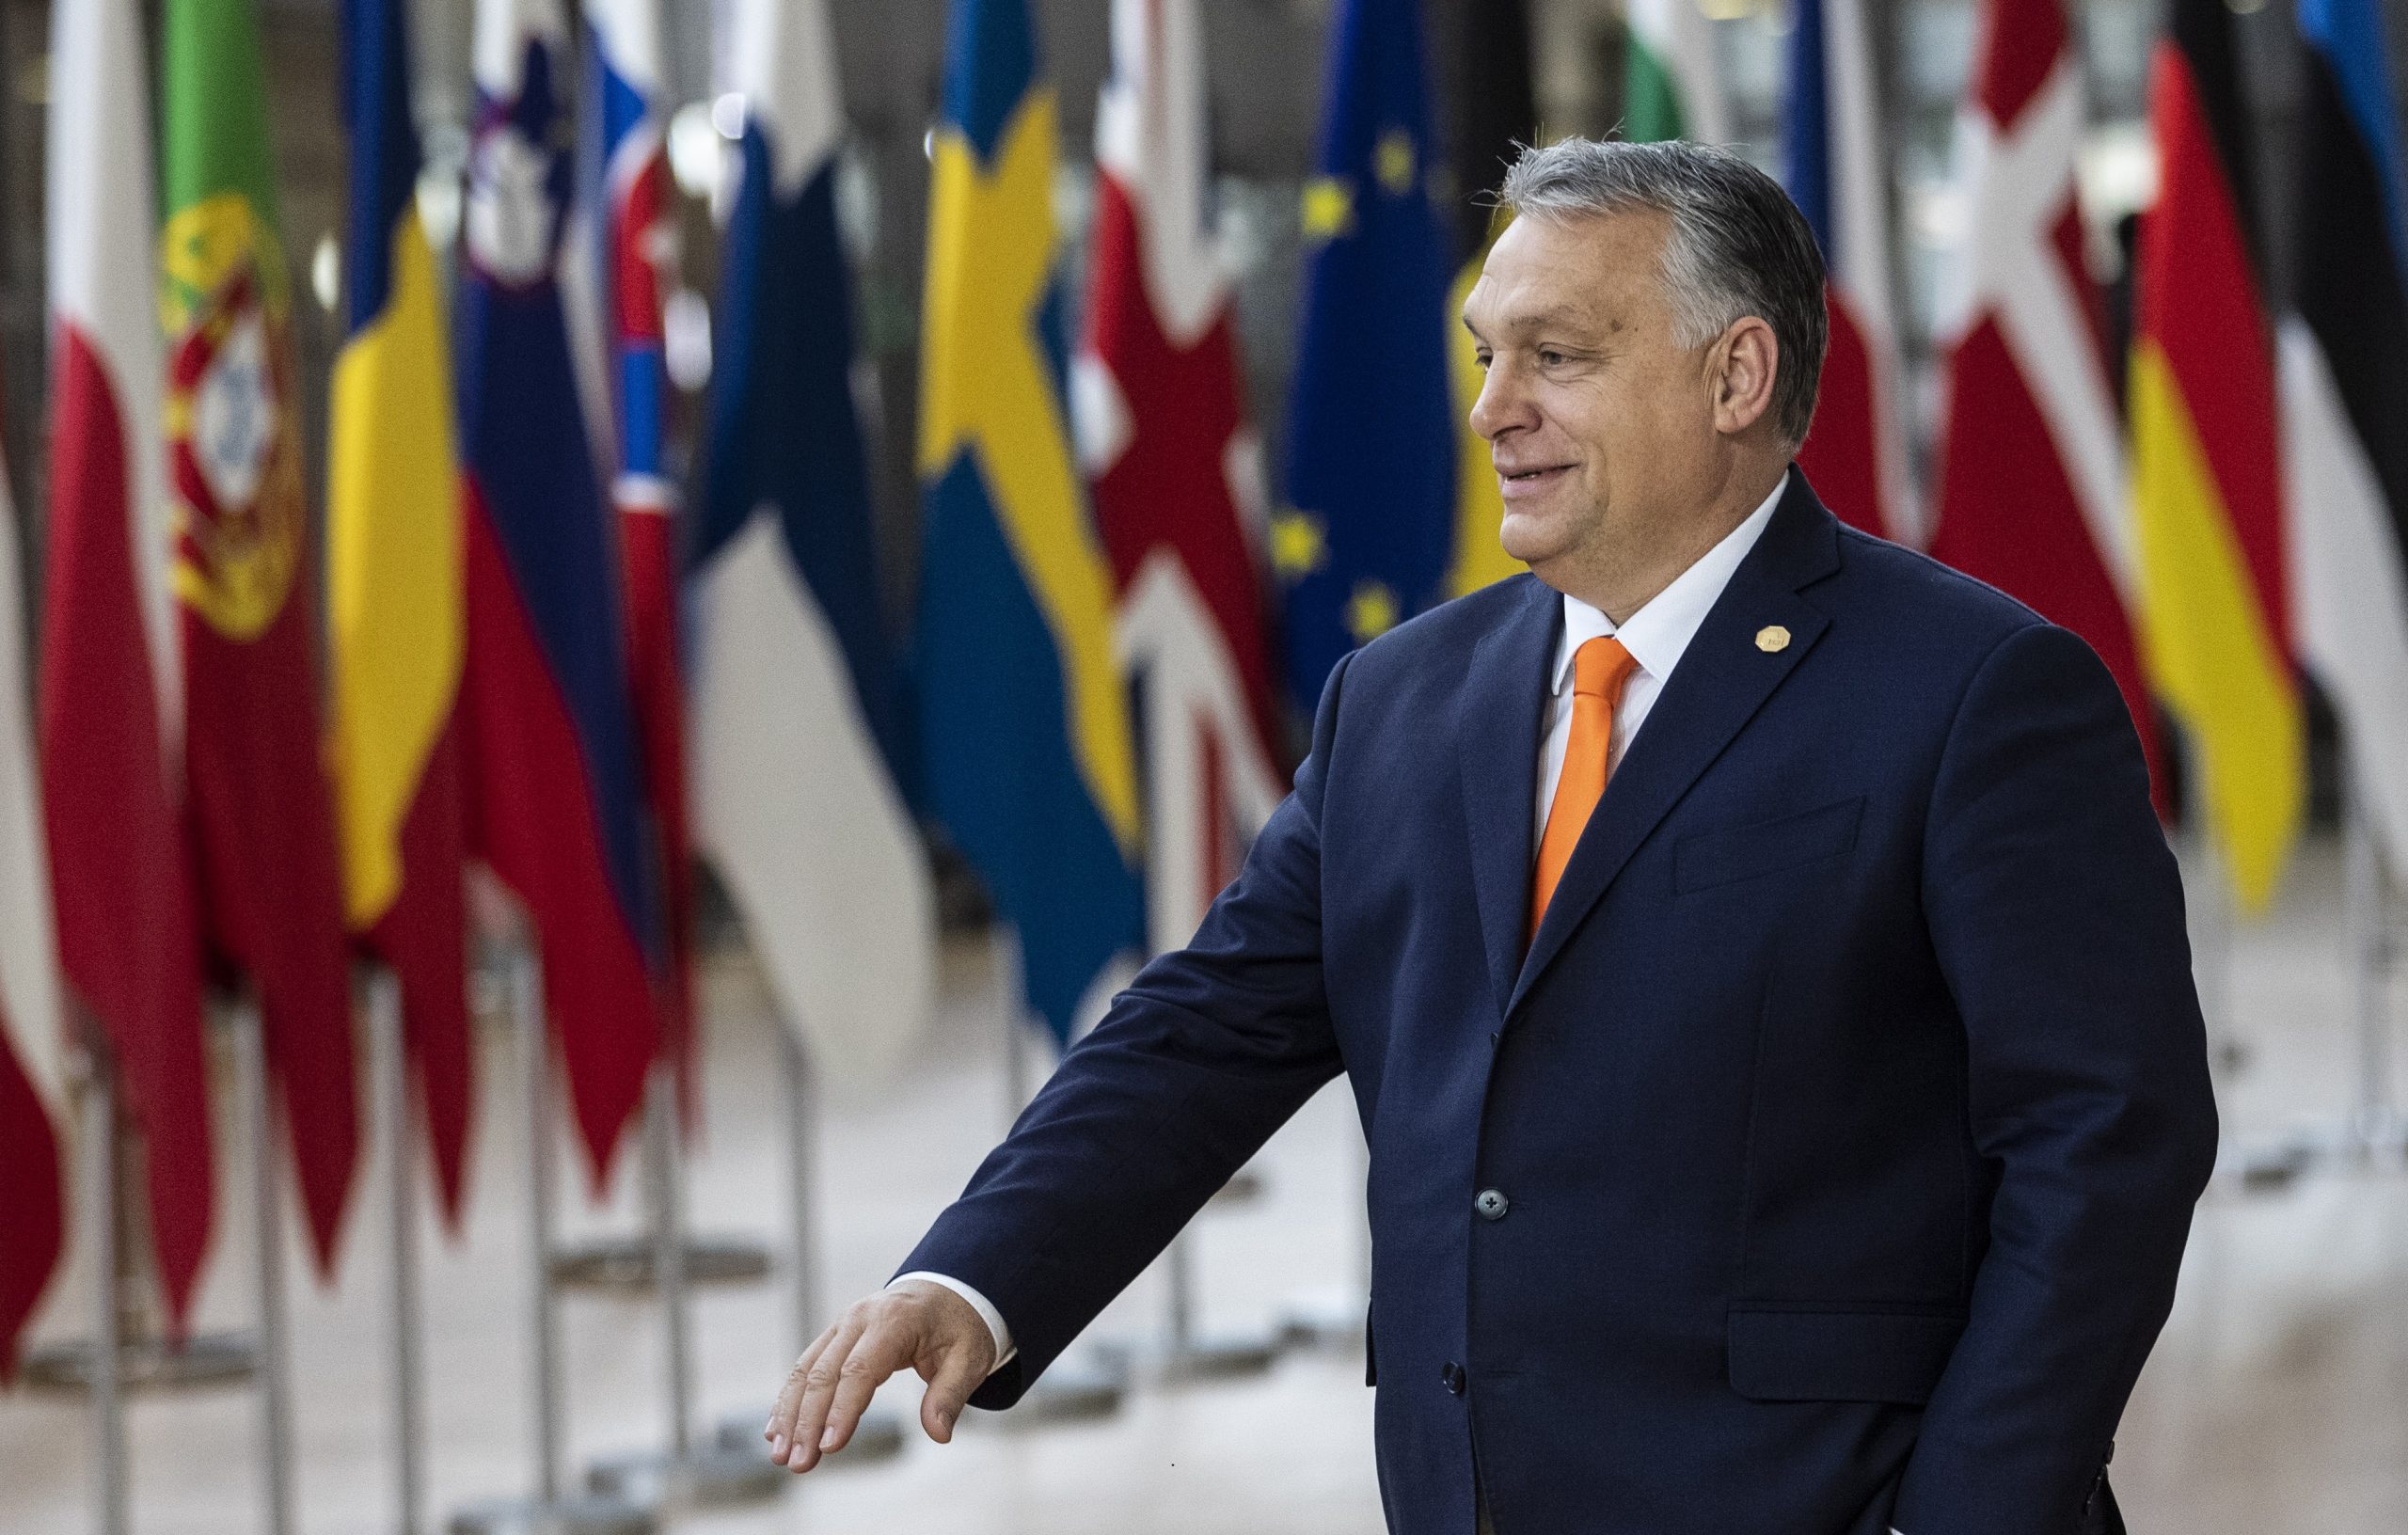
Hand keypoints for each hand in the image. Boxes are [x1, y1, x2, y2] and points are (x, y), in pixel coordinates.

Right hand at [763, 1279, 997, 1471]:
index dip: (842, 1410)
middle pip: (824, 1373)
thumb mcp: (969, 1358)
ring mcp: (842, 1325)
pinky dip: (788, 1399)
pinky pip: (805, 1366)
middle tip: (798, 1464)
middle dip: (807, 1421)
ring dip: (789, 1414)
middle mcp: (859, 1319)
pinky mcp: (834, 1336)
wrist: (945, 1291)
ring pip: (805, 1370)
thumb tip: (939, 1434)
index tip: (829, 1447)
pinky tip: (775, 1431)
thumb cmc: (958, 1327)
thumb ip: (951, 1395)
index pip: (860, 1370)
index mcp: (894, 1321)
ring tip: (779, 1456)